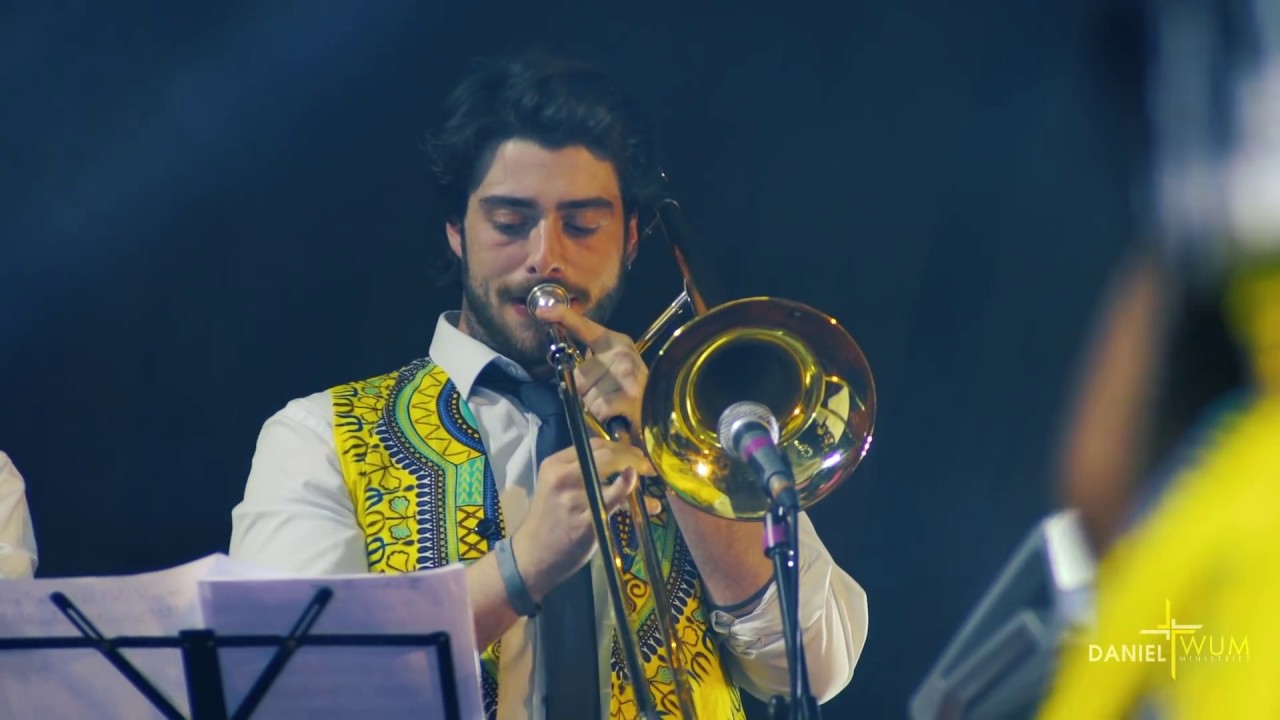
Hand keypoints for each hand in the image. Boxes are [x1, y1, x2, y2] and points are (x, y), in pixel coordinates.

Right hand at [511, 437, 653, 599]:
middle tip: (646, 463)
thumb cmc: (546, 522)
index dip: (618, 445)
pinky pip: (615, 499)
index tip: (634, 452)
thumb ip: (579, 472)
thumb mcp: (554, 487)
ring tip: (650, 475)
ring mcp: (575, 498)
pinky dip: (629, 489)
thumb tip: (615, 461)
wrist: (531, 557)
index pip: (593, 444)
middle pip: (606, 454)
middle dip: (631, 454)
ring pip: (613, 473)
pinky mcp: (587, 519)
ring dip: (637, 470)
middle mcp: (563, 476)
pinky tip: (640, 490)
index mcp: (554, 465)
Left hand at [534, 303, 646, 441]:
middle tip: (605, 394)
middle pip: (579, 374)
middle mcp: (622, 353)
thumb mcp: (609, 369)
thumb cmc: (628, 391)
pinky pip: (599, 408)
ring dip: (595, 405)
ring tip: (613, 404)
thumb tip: (564, 366)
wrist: (658, 413)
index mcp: (616, 342)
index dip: (564, 317)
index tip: (543, 311)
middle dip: (585, 390)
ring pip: (587, 393)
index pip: (585, 327)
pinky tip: (618, 413)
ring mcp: (628, 373)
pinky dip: (604, 416)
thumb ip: (588, 364)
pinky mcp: (631, 395)